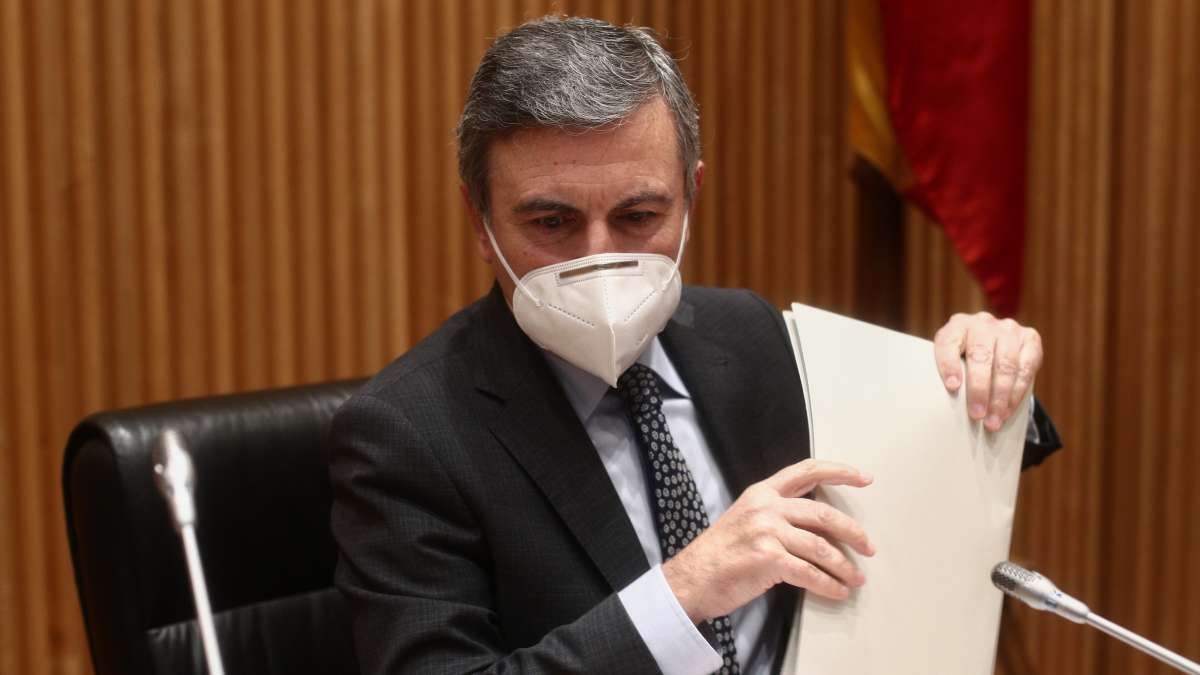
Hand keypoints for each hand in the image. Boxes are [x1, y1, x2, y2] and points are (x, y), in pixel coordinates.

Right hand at [661, 459, 874, 623]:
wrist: (692, 577)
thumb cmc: (718, 553)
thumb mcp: (744, 518)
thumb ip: (775, 513)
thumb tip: (814, 527)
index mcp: (762, 492)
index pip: (807, 471)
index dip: (840, 472)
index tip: (864, 478)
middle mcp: (766, 507)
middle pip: (823, 514)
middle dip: (852, 533)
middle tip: (868, 547)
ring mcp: (767, 532)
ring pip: (821, 547)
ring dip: (844, 566)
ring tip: (856, 578)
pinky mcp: (769, 559)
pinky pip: (810, 573)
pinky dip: (829, 585)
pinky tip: (838, 591)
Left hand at [933, 312, 1043, 431]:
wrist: (996, 345)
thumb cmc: (966, 360)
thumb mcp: (952, 359)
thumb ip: (948, 372)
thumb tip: (943, 405)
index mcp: (956, 325)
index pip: (948, 343)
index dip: (949, 364)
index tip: (952, 387)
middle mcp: (982, 323)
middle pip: (980, 356)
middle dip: (979, 389)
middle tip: (976, 414)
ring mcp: (1008, 329)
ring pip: (1005, 365)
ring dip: (1000, 397)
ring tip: (994, 420)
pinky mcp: (1030, 338)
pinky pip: (1025, 369)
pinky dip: (1016, 393)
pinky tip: (1008, 410)